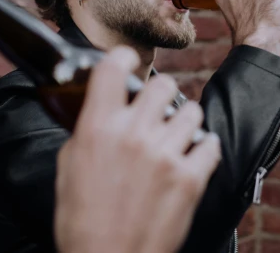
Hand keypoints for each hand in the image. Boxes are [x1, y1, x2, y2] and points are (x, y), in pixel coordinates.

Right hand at [54, 47, 220, 252]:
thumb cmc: (81, 220)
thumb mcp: (68, 168)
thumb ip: (87, 130)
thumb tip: (101, 108)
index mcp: (98, 128)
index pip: (114, 68)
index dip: (122, 59)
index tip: (127, 62)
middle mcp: (133, 135)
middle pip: (163, 85)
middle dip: (160, 95)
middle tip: (157, 109)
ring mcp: (165, 155)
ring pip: (192, 111)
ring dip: (183, 123)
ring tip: (175, 139)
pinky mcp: (190, 178)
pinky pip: (211, 144)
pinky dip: (202, 150)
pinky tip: (190, 159)